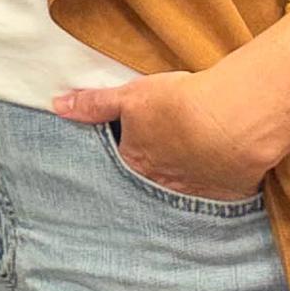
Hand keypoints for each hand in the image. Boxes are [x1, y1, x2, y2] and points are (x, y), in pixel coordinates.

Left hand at [51, 70, 271, 202]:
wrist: (231, 120)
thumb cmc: (177, 104)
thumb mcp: (130, 96)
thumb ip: (94, 104)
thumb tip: (57, 106)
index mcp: (136, 163)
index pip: (124, 163)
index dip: (130, 152)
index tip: (139, 145)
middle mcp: (162, 185)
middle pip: (153, 181)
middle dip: (156, 172)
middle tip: (167, 155)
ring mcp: (195, 193)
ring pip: (185, 188)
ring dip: (187, 176)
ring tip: (194, 160)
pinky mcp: (227, 194)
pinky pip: (218, 192)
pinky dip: (217, 182)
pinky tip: (221, 169)